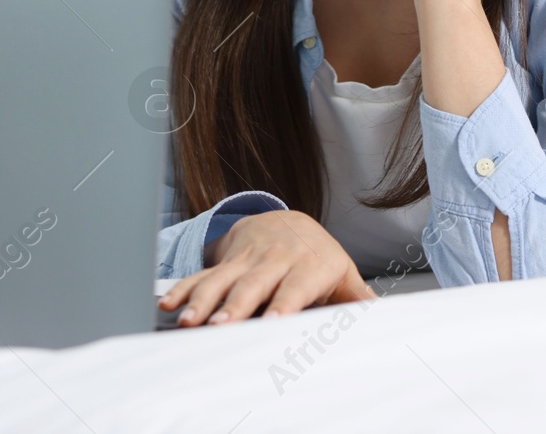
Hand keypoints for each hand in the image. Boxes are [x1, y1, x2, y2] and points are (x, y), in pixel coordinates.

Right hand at [156, 210, 376, 327]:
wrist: (288, 219)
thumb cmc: (318, 256)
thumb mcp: (342, 271)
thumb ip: (356, 296)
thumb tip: (378, 313)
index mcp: (309, 265)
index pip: (296, 287)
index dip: (283, 304)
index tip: (271, 323)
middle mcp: (276, 260)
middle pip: (253, 285)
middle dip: (235, 305)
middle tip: (220, 325)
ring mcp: (247, 259)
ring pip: (222, 281)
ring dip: (202, 301)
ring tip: (188, 322)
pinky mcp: (225, 261)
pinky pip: (201, 275)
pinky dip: (183, 290)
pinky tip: (167, 305)